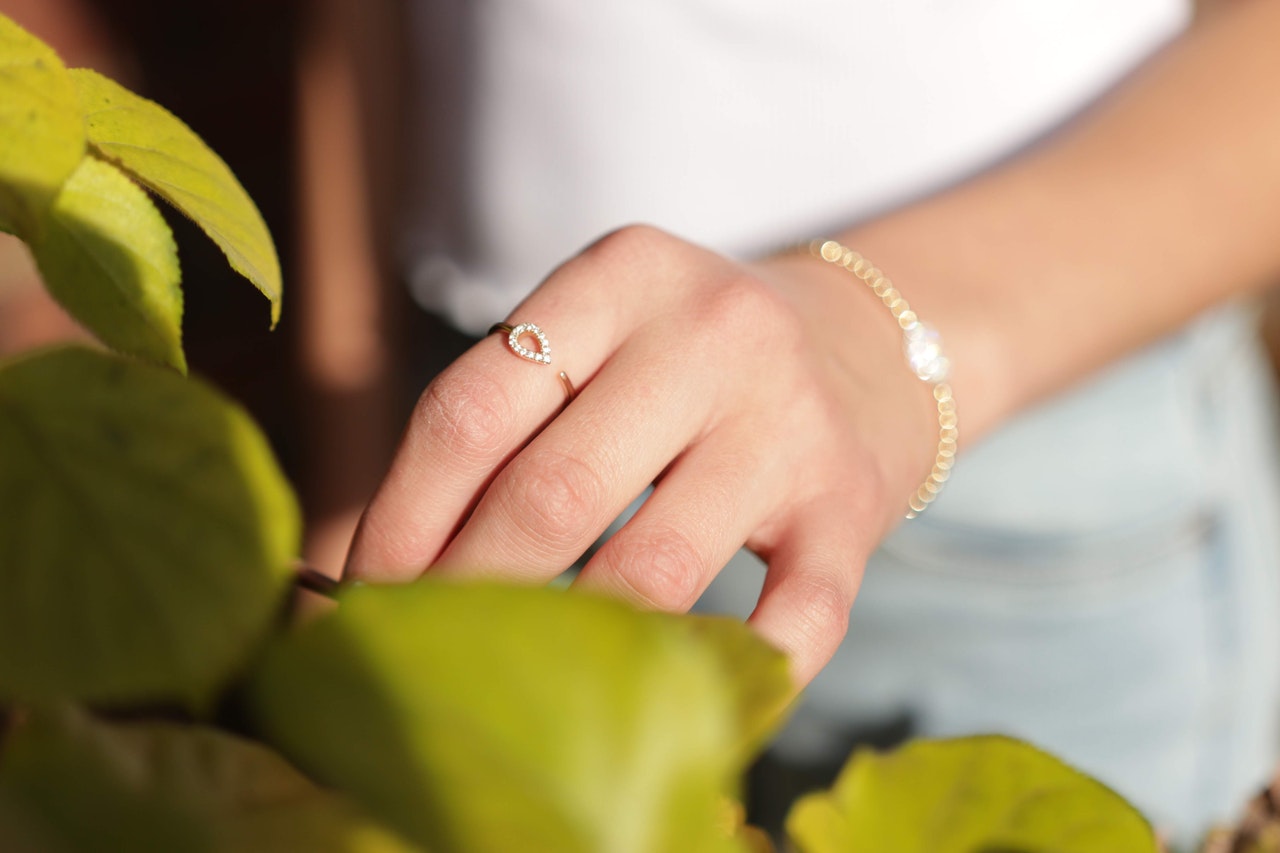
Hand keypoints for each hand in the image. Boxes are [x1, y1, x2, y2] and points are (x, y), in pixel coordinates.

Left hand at [345, 225, 938, 685]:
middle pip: (552, 492)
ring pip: (653, 568)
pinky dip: (732, 672)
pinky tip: (679, 697)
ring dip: (572, 644)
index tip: (365, 589)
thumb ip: (508, 414)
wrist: (860, 343)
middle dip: (468, 590)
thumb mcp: (598, 335)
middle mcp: (712, 334)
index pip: (473, 407)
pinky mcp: (849, 502)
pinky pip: (791, 614)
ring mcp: (790, 421)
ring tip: (520, 679)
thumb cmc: (684, 359)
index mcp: (620, 278)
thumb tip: (381, 559)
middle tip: (423, 649)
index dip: (401, 514)